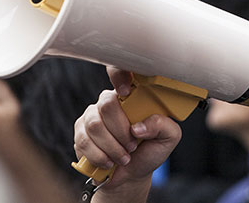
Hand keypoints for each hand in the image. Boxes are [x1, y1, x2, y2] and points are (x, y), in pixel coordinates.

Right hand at [73, 67, 181, 194]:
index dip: (119, 77)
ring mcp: (91, 116)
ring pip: (94, 125)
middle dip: (121, 131)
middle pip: (107, 105)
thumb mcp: (167, 138)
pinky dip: (99, 156)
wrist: (131, 175)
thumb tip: (139, 126)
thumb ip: (162, 125)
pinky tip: (109, 162)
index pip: (120, 73)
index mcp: (130, 97)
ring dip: (112, 147)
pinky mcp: (80, 133)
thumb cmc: (149, 151)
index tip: (126, 92)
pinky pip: (84, 141)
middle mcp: (108, 102)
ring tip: (123, 157)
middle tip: (132, 146)